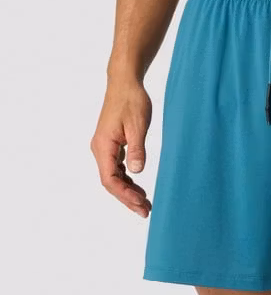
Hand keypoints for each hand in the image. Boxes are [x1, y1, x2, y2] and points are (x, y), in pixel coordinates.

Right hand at [91, 79, 152, 215]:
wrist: (124, 83)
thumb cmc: (131, 101)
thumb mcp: (138, 125)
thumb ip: (137, 149)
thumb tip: (137, 171)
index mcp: (103, 146)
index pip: (110, 179)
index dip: (124, 194)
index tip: (140, 203)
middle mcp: (100, 149)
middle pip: (111, 183)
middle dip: (127, 198)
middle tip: (146, 211)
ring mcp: (105, 148)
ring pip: (114, 178)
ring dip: (128, 192)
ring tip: (145, 204)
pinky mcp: (111, 146)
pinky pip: (117, 170)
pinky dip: (128, 181)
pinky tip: (139, 189)